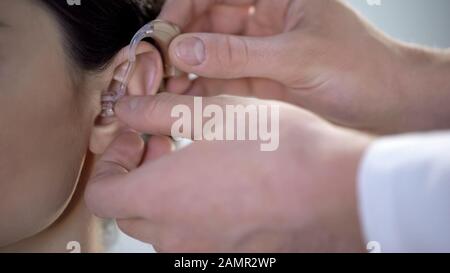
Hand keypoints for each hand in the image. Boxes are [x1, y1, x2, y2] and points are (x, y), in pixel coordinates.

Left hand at [85, 93, 371, 251]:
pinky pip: (196, 237)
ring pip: (162, 226)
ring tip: (197, 161)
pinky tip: (224, 184)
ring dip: (165, 194)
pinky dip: (195, 212)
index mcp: (162, 197)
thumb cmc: (277, 149)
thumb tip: (129, 110)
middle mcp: (177, 234)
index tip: (137, 139)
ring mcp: (204, 250)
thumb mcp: (212, 113)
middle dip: (138, 174)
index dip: (111, 164)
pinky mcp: (230, 254)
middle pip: (130, 211)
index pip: (102, 194)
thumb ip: (158, 113)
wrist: (334, 189)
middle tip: (165, 143)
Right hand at [160, 0, 449, 133]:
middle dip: (180, 43)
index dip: (185, 8)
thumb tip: (185, 51)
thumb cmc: (360, 68)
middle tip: (157, 67)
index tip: (165, 35)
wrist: (388, 107)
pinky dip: (201, 90)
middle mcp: (264, 19)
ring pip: (210, 53)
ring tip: (163, 89)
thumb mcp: (297, 57)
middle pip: (206, 21)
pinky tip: (184, 100)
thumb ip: (238, 54)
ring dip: (185, 70)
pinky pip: (221, 81)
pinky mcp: (258, 81)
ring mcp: (259, 51)